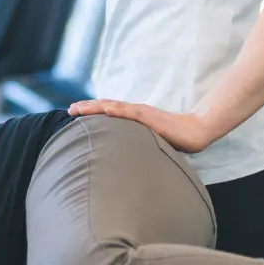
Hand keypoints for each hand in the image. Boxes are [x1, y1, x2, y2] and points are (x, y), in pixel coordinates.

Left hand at [67, 99, 217, 154]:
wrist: (195, 132)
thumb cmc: (173, 137)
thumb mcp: (148, 141)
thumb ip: (135, 144)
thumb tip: (122, 157)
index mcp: (132, 117)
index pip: (107, 112)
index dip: (90, 111)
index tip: (74, 114)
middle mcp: (134, 112)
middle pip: (105, 107)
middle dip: (86, 108)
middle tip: (69, 110)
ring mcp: (141, 113)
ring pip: (114, 107)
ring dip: (95, 107)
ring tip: (79, 108)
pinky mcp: (151, 117)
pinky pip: (132, 113)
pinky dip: (118, 110)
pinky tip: (106, 110)